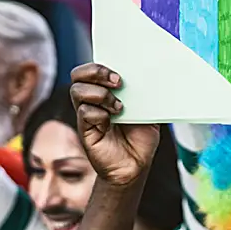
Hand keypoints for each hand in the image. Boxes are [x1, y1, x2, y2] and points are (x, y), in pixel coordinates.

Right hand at [69, 63, 160, 186]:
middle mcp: (92, 100)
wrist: (136, 165)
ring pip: (77, 91)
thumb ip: (146, 93)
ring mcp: (87, 114)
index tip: (121, 73)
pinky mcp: (85, 130)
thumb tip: (153, 76)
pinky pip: (84, 113)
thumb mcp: (148, 110)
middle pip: (78, 75)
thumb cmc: (140, 137)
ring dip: (100, 94)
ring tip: (119, 107)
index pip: (91, 69)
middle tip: (118, 82)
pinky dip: (99, 114)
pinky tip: (111, 121)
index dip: (100, 65)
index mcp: (105, 90)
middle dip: (96, 72)